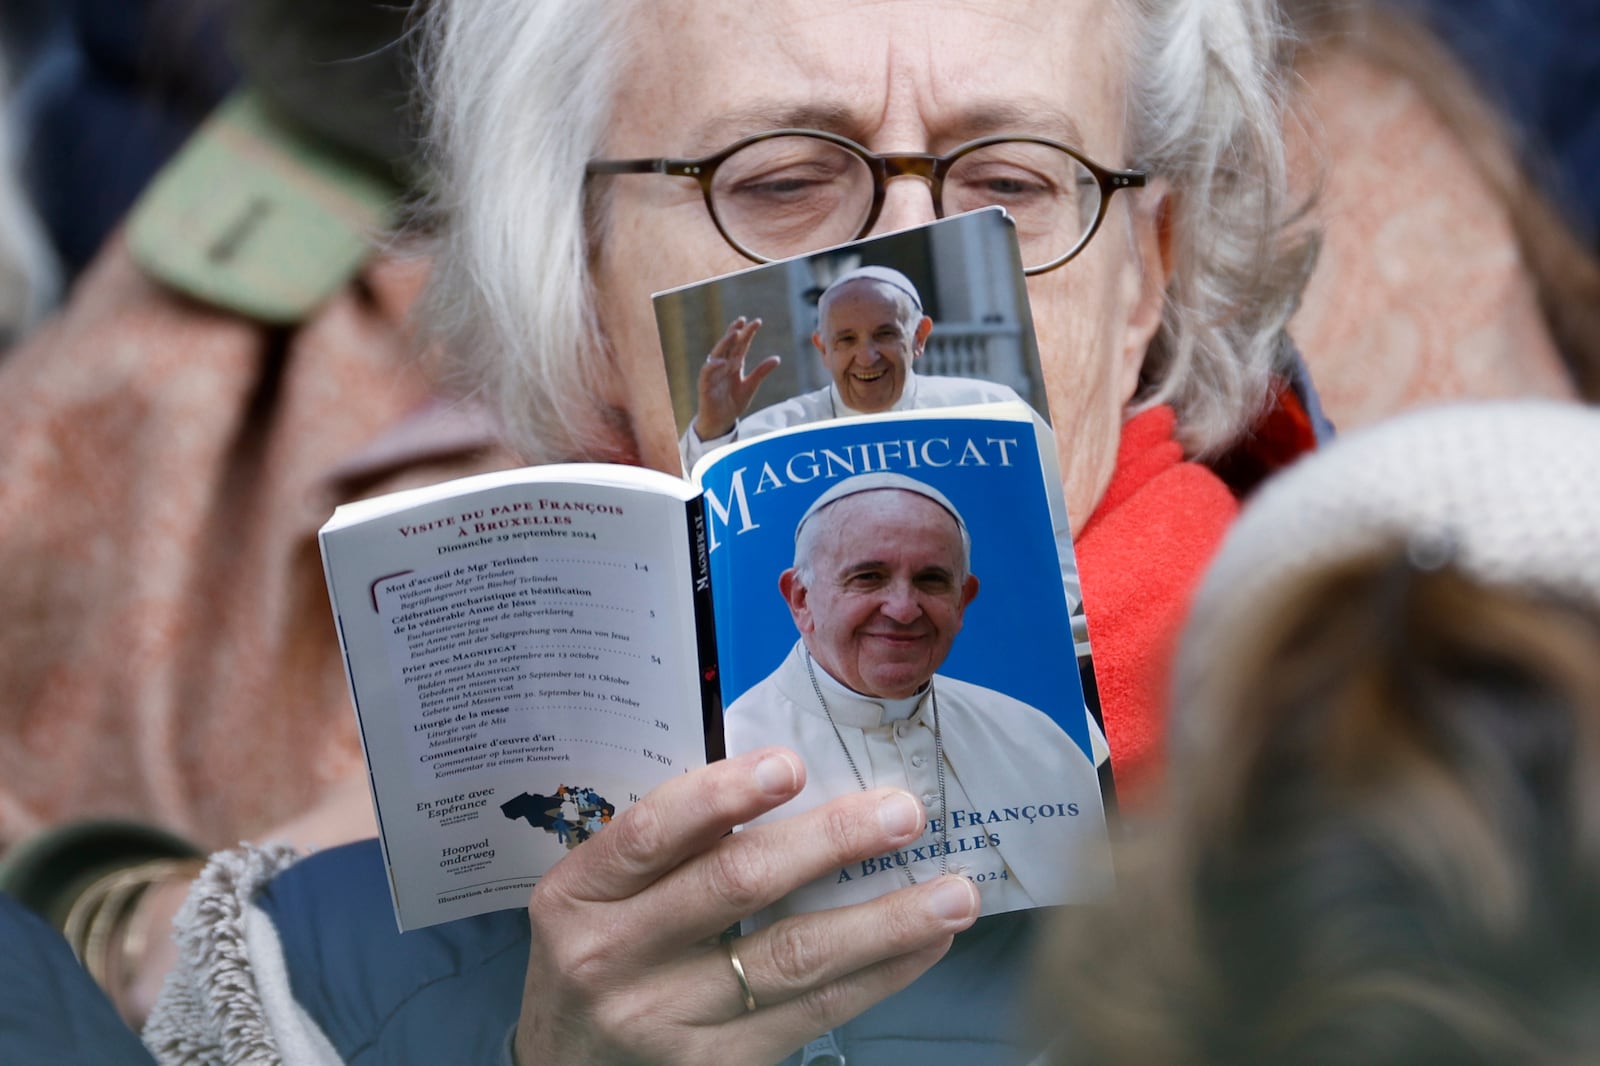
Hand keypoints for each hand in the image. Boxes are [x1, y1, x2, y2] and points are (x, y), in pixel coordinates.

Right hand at [514, 747, 980, 1065]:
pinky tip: (923, 945)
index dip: (723, 794)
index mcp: (579, 894)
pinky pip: (811, 1013)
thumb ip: (673, 845)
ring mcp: (664, 1019)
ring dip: (884, 920)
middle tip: (902, 813)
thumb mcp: (602, 895)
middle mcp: (612, 957)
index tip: (791, 765)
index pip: (651, 832)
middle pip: (734, 886)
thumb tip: (795, 777)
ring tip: (952, 891)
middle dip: (830, 842)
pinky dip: (878, 975)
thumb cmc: (601, 953)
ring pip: (791, 957)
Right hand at [693, 317, 780, 440]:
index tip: (757, 322)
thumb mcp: (750, 386)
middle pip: (729, 345)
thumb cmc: (732, 403)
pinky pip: (707, 373)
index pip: (741, 345)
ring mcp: (713, 374)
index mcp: (734, 364)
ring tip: (734, 334)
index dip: (748, 333)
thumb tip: (777, 358)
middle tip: (743, 320)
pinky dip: (713, 366)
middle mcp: (723, 365)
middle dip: (735, 332)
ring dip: (724, 343)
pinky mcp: (705, 385)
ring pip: (717, 354)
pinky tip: (722, 361)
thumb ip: (761, 372)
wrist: (721, 422)